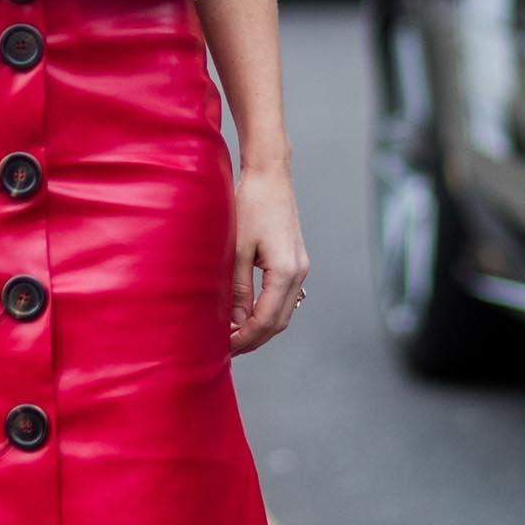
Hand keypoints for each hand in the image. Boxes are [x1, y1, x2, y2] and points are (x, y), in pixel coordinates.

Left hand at [229, 162, 308, 354]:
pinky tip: (247, 314)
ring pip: (283, 311)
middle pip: (279, 322)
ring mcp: (300, 267)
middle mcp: (298, 272)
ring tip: (234, 335)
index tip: (224, 348)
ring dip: (261, 327)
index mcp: (285, 272)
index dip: (245, 339)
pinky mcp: (295, 260)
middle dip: (253, 339)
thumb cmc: (250, 205)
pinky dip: (267, 311)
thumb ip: (237, 288)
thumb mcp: (236, 249)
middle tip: (226, 349)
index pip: (266, 320)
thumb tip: (235, 322)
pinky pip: (284, 297)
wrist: (269, 175)